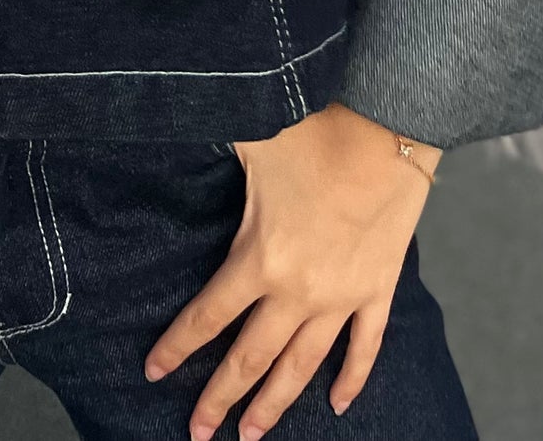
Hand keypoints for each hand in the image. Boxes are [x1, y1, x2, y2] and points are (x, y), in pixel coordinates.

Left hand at [143, 102, 437, 437]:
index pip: (207, 318)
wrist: (389, 132)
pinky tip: (339, 405)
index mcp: (260, 258)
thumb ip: (212, 155)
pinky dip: (352, 379)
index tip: (153, 372)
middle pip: (250, 359)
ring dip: (274, 404)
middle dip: (220, 399)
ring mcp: (341, 297)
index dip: (176, 348)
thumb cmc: (316, 132)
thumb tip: (179, 132)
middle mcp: (298, 291)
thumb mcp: (249, 142)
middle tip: (198, 432)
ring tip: (252, 435)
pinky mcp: (378, 291)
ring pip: (301, 367)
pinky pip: (363, 348)